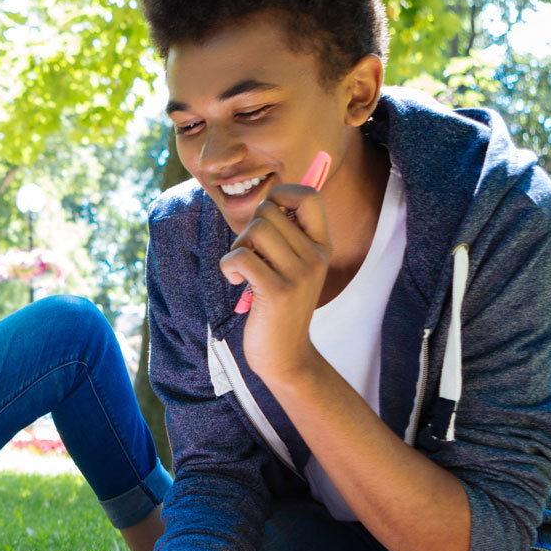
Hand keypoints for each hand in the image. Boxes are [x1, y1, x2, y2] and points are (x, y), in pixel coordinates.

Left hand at [219, 183, 331, 384]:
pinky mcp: (278, 292)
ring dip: (238, 247)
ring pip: (256, 230)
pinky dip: (229, 266)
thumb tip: (266, 200)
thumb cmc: (279, 307)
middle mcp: (315, 256)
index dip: (280, 194)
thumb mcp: (292, 268)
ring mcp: (300, 274)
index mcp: (321, 245)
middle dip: (248, 229)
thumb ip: (285, 237)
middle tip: (250, 256)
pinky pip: (241, 256)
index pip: (309, 196)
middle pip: (269, 211)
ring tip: (243, 270)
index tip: (266, 216)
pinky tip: (237, 283)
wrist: (286, 356)